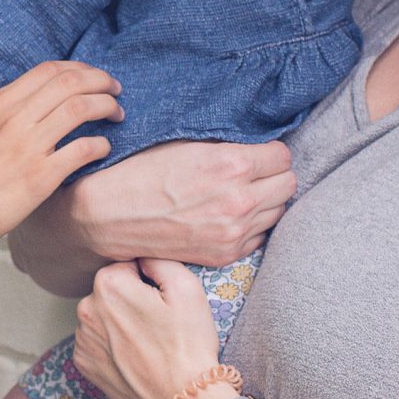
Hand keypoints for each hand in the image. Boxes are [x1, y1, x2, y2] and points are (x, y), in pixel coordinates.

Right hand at [0, 61, 121, 264]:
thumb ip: (9, 114)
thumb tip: (43, 105)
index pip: (49, 70)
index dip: (80, 69)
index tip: (94, 79)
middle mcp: (13, 118)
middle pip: (70, 82)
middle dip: (101, 82)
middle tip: (115, 91)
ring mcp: (27, 146)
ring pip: (81, 107)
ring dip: (107, 106)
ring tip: (117, 114)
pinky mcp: (40, 176)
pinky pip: (84, 148)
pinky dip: (102, 144)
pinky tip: (104, 148)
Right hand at [69, 139, 293, 267]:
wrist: (110, 216)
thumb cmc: (142, 173)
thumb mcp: (185, 144)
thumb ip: (227, 145)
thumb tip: (255, 143)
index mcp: (232, 165)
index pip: (282, 156)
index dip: (269, 152)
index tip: (257, 154)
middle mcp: (240, 200)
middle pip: (288, 183)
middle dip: (273, 175)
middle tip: (253, 172)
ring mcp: (234, 232)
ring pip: (278, 211)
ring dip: (265, 201)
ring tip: (239, 194)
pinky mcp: (225, 254)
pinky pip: (259, 236)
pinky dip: (251, 226)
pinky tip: (228, 216)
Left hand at [73, 258, 226, 398]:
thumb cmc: (189, 344)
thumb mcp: (187, 287)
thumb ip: (159, 259)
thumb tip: (142, 255)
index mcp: (108, 285)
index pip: (126, 266)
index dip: (148, 281)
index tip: (163, 301)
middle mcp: (86, 309)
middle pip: (111, 291)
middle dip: (131, 300)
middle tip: (159, 323)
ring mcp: (82, 339)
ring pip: (102, 317)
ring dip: (120, 323)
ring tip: (148, 342)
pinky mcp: (84, 364)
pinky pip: (96, 342)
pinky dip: (112, 346)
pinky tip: (135, 357)